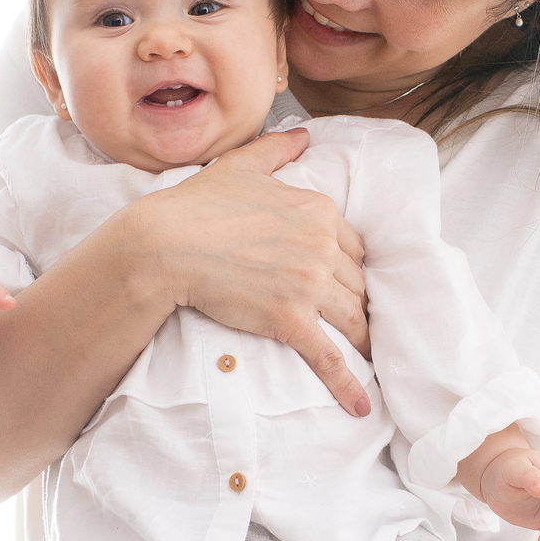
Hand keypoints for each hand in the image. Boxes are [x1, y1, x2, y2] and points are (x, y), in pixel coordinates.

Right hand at [137, 129, 371, 416]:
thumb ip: (277, 150)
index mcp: (317, 210)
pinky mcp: (290, 319)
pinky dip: (348, 383)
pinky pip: (328, 355)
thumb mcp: (241, 166)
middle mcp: (322, 245)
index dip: (354, 269)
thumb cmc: (197, 204)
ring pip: (353, 318)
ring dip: (366, 341)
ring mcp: (308, 283)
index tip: (357, 287)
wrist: (166, 243)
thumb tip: (303, 134)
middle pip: (359, 283)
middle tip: (370, 326)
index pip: (354, 246)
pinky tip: (361, 406)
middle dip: (364, 305)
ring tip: (373, 360)